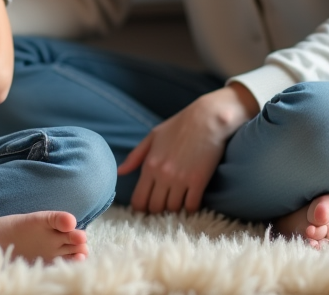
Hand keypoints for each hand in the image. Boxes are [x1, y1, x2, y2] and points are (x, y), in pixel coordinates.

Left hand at [117, 84, 257, 213]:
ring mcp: (181, 179)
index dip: (141, 208)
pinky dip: (190, 207)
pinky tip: (191, 199)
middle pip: (155, 208)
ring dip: (175, 208)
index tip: (146, 208)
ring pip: (173, 209)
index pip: (139, 199)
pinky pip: (191, 206)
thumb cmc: (180, 125)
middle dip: (157, 210)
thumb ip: (135, 156)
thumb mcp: (153, 136)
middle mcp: (162, 175)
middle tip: (163, 204)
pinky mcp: (198, 181)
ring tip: (178, 200)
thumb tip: (120, 172)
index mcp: (150, 165)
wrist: (207, 118)